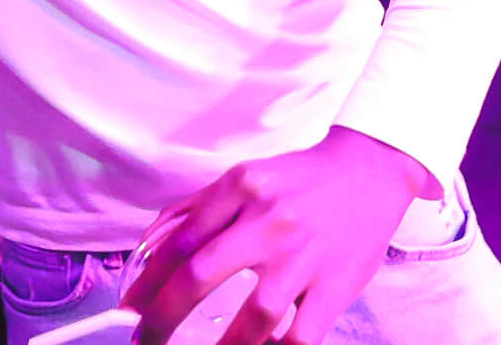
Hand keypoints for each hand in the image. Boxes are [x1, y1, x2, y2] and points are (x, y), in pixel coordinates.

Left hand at [123, 127, 428, 344]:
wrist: (370, 172)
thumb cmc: (299, 180)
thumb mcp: (244, 178)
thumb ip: (198, 208)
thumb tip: (152, 244)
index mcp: (241, 187)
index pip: (180, 239)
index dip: (147, 280)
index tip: (130, 306)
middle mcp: (269, 220)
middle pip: (201, 275)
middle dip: (163, 316)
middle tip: (145, 338)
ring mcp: (304, 256)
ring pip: (254, 315)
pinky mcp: (335, 286)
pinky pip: (300, 334)